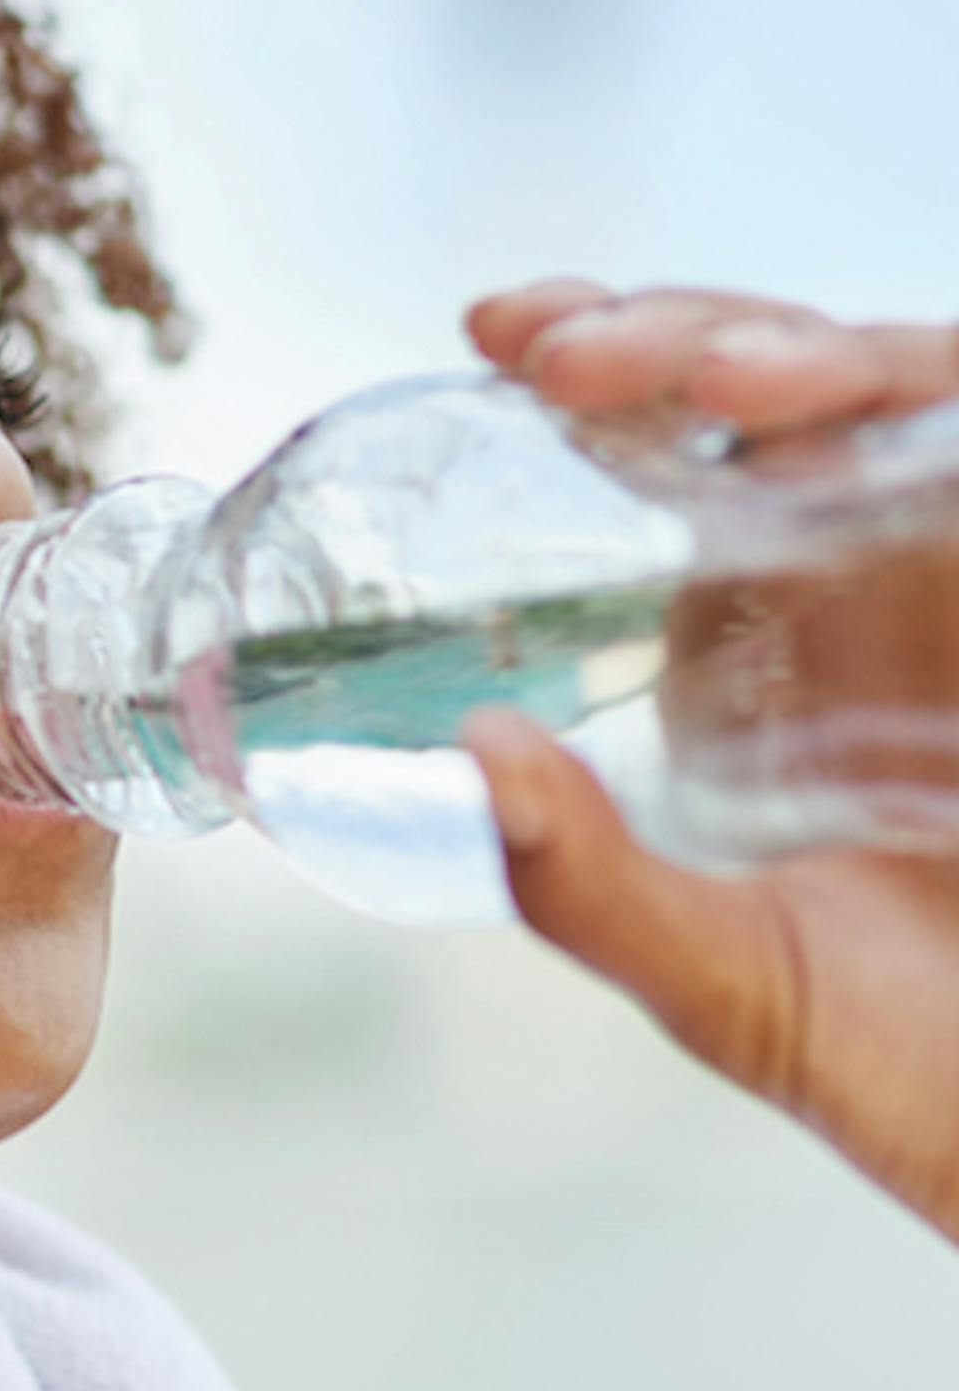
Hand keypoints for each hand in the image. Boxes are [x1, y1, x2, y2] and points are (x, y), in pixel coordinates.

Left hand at [454, 278, 958, 1243]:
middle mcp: (864, 573)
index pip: (664, 447)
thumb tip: (476, 753)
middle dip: (668, 330)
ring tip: (714, 383)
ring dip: (805, 351)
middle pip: (768, 380)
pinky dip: (933, 407)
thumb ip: (586, 885)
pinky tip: (849, 429)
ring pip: (901, 383)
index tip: (491, 334)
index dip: (590, 361)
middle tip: (558, 355)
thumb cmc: (904, 1060)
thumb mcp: (721, 978)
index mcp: (755, 629)